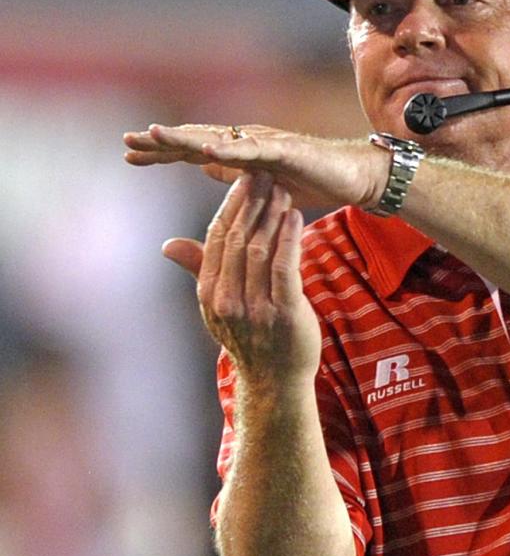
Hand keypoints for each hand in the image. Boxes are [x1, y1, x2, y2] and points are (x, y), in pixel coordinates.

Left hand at [123, 122, 387, 213]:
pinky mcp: (286, 151)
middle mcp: (248, 142)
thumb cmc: (314, 182)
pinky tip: (205, 150)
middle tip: (127, 142)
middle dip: (161, 141)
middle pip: (196, 140)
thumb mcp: (263, 187)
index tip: (129, 157)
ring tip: (154, 136)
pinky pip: (252, 150)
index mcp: (240, 155)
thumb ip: (234, 176)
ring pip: (217, 140)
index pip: (192, 152)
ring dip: (185, 138)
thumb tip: (204, 167)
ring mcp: (266, 143)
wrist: (356, 178)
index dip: (161, 153)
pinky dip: (229, 150)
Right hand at [164, 173, 320, 382]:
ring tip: (281, 190)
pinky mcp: (285, 314)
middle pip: (238, 239)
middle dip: (251, 202)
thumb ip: (200, 270)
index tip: (242, 178)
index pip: (216, 238)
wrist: (275, 381)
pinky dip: (290, 237)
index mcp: (209, 294)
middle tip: (263, 174)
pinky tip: (296, 217)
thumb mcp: (219, 306)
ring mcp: (256, 309)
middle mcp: (228, 300)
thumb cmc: (250, 338)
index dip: (229, 205)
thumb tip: (168, 245)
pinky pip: (285, 266)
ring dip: (272, 215)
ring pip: (261, 249)